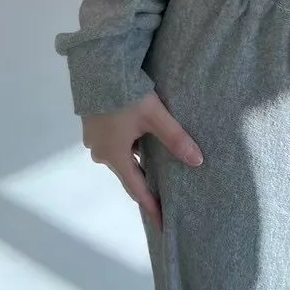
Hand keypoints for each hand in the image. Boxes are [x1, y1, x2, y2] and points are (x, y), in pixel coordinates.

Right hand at [82, 90, 202, 230]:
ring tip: (153, 157)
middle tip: (162, 189)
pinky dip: (126, 142)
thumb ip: (175, 138)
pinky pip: (113, 140)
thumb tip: (198, 161)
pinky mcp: (91, 122)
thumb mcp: (154, 116)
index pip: (136, 188)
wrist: (98, 66)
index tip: (162, 222)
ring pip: (120, 153)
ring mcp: (93, 137)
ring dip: (135, 156)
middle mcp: (100, 151)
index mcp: (114, 155)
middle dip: (144, 178)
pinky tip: (137, 133)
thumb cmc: (126, 94)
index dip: (150, 205)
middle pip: (127, 170)